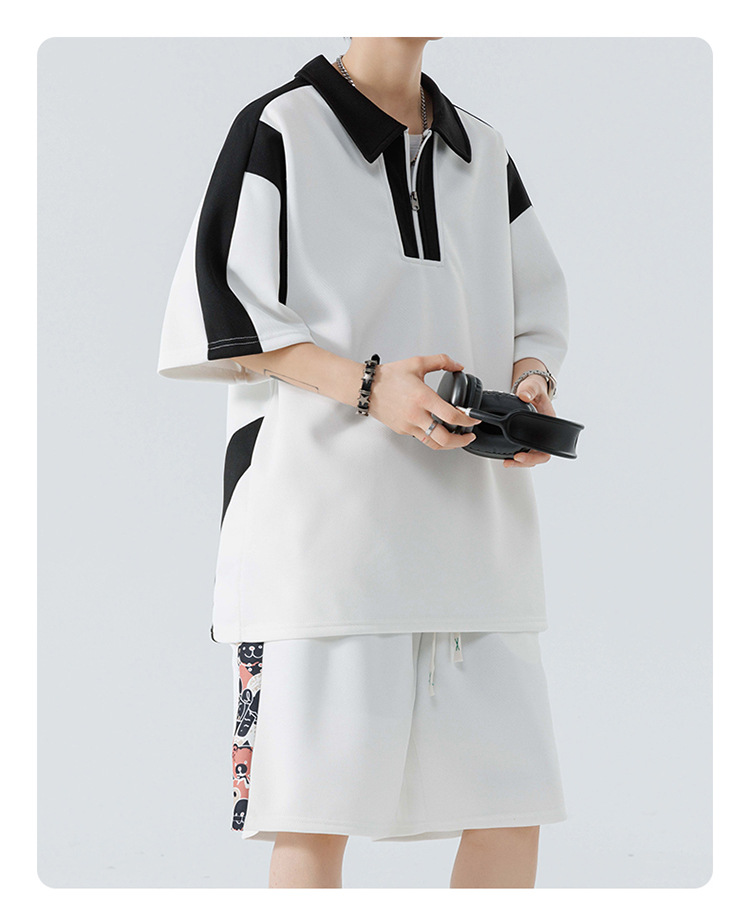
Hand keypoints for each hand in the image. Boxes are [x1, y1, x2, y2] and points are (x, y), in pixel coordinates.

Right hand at [367, 353, 481, 449]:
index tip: (474, 419)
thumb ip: (441, 361)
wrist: (367, 387)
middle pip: (444, 439)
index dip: (467, 420)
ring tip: (457, 438)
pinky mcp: (403, 430)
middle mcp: (416, 415)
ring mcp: (409, 425)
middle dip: (462, 440)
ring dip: (449, 444)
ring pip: (433, 443)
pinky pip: (421, 437)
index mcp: (422, 398)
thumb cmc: (388, 377)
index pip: (451, 416)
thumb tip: (458, 365)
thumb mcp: (417, 362)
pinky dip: (433, 437)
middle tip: (469, 435)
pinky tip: (437, 430)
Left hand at [503, 374, 554, 467]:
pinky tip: (507, 456)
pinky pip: (524, 450)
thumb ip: (529, 390)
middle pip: (540, 455)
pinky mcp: (527, 437)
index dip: (537, 454)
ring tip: (507, 462)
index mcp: (550, 423)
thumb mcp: (533, 387)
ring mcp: (536, 436)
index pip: (548, 446)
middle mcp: (544, 433)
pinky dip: (516, 456)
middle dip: (527, 461)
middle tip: (513, 460)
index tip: (522, 454)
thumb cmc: (535, 390)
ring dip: (520, 462)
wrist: (530, 391)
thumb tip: (524, 396)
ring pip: (532, 455)